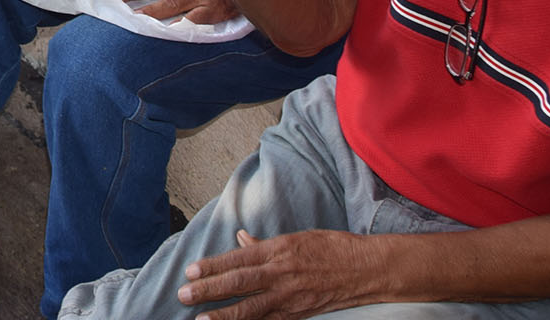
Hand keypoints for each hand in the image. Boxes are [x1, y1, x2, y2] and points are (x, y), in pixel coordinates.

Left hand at [177, 228, 380, 318]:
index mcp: (278, 250)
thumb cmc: (331, 248)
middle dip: (209, 290)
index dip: (212, 266)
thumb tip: (240, 240)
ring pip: (251, 308)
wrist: (366, 269)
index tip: (191, 270)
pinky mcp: (299, 313)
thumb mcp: (295, 237)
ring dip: (224, 315)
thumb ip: (264, 244)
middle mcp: (281, 273)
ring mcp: (290, 296)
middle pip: (239, 283)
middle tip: (184, 295)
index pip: (237, 259)